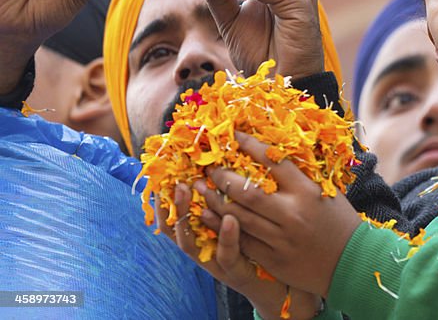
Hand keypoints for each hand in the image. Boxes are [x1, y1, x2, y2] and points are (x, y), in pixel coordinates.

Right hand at [157, 183, 322, 319]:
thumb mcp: (241, 217)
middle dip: (171, 203)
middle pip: (174, 226)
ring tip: (192, 190)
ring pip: (190, 242)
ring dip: (189, 216)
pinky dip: (226, 237)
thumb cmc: (259, 243)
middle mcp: (201, 247)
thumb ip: (231, 194)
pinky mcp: (234, 271)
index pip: (173, 212)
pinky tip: (230, 219)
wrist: (277, 282)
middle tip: (174, 180)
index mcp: (201, 230)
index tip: (160, 173)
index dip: (163, 196)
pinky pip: (226, 254)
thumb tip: (228, 156)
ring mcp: (215, 260)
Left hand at [197, 132, 361, 297]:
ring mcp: (281, 239)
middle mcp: (292, 213)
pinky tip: (208, 217)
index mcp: (307, 191)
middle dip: (222, 176)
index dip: (250, 145)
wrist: (352, 262)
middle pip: (246, 191)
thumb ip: (300, 176)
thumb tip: (272, 152)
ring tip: (199, 188)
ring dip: (214, 201)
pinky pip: (241, 241)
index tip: (233, 136)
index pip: (273, 161)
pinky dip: (221, 227)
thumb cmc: (339, 220)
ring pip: (237, 217)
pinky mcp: (273, 260)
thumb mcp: (326, 191)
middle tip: (208, 167)